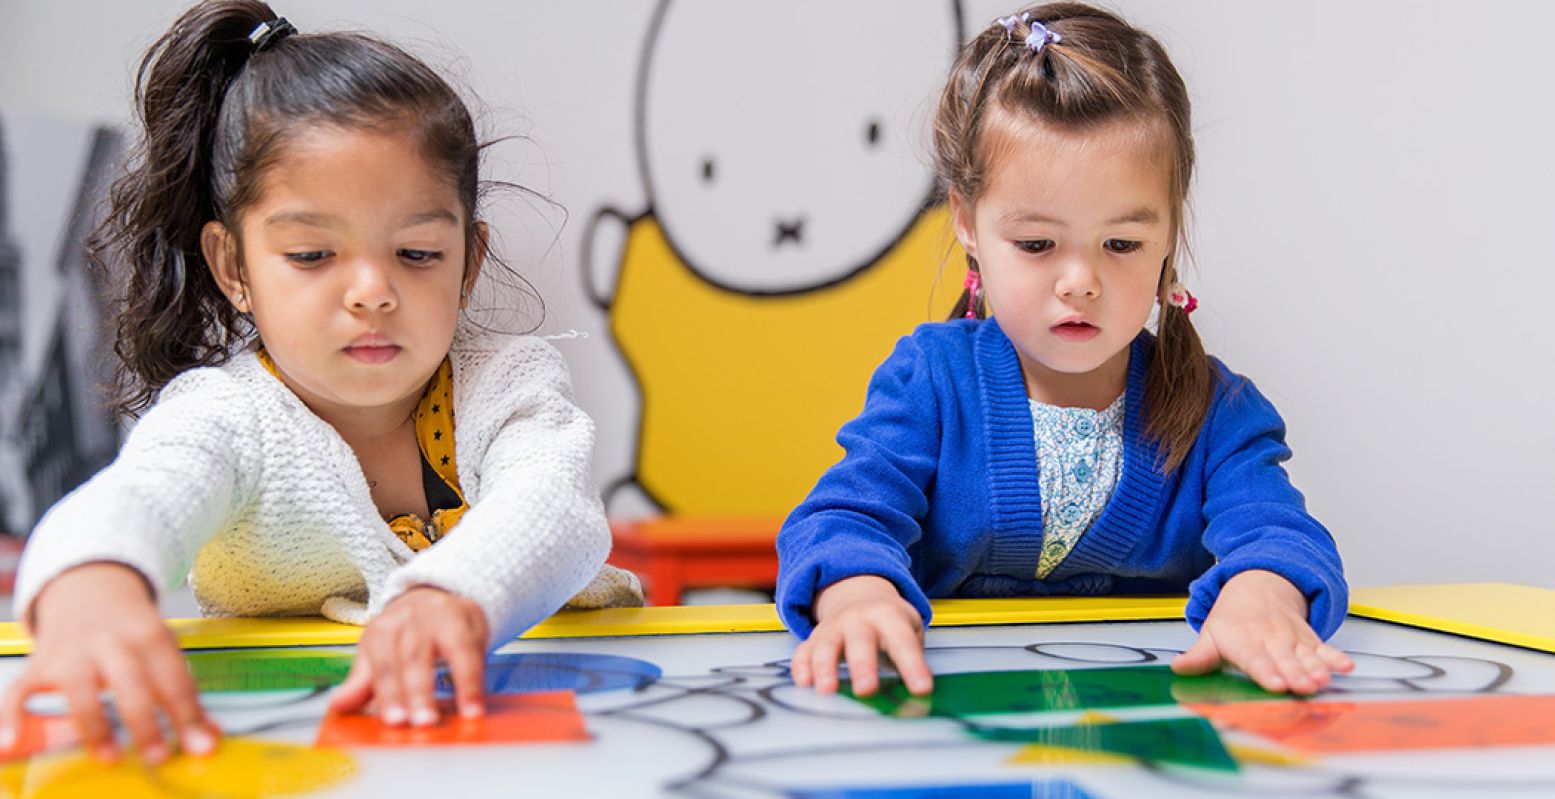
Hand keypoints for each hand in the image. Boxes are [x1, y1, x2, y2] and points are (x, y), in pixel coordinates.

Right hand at [0, 563, 215, 763]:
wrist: (91, 588)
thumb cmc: (133, 627)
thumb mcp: (164, 648)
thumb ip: (182, 690)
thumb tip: (207, 735)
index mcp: (150, 634)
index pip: (173, 678)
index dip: (188, 714)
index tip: (201, 745)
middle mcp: (110, 641)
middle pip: (130, 683)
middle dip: (145, 722)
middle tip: (159, 756)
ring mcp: (72, 653)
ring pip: (80, 691)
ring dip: (96, 727)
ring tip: (111, 757)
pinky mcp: (40, 664)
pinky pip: (20, 692)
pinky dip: (11, 717)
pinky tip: (12, 742)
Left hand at [328, 586, 488, 724]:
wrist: (438, 597)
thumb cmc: (405, 634)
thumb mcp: (378, 654)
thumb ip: (362, 683)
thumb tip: (338, 705)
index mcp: (382, 630)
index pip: (382, 661)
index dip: (388, 691)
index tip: (394, 720)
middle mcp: (410, 619)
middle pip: (410, 656)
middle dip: (414, 693)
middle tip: (418, 723)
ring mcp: (440, 617)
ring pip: (443, 652)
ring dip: (445, 688)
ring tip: (439, 719)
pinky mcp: (467, 621)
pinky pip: (470, 653)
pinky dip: (471, 683)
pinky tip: (473, 707)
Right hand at [790, 575, 931, 696]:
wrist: (858, 593)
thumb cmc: (888, 620)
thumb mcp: (909, 629)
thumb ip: (914, 658)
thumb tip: (921, 693)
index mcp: (888, 616)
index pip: (902, 643)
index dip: (913, 666)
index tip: (922, 689)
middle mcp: (858, 619)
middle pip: (860, 641)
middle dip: (862, 666)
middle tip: (866, 690)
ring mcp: (834, 628)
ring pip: (826, 645)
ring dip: (825, 667)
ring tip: (827, 690)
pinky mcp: (815, 639)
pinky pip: (804, 651)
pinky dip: (802, 666)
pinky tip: (804, 682)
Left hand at [1172, 569, 1353, 693]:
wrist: (1259, 586)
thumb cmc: (1233, 620)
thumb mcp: (1211, 634)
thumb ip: (1199, 656)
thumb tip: (1179, 667)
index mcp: (1244, 641)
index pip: (1255, 660)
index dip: (1266, 672)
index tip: (1275, 685)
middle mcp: (1270, 641)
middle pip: (1284, 661)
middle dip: (1294, 675)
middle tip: (1303, 688)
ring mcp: (1292, 641)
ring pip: (1306, 656)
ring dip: (1316, 669)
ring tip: (1323, 681)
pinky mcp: (1309, 641)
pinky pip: (1324, 649)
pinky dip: (1335, 657)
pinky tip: (1346, 667)